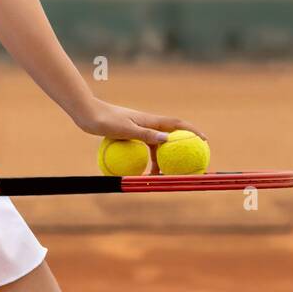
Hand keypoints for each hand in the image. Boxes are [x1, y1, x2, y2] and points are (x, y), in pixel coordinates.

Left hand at [74, 98, 205, 172]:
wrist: (87, 114)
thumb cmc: (105, 120)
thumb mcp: (125, 129)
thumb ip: (145, 134)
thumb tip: (167, 139)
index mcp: (150, 121)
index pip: (177, 125)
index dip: (193, 131)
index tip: (204, 140)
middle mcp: (147, 125)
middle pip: (169, 139)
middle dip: (180, 151)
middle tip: (186, 166)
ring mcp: (139, 130)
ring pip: (156, 147)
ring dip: (160, 161)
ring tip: (159, 177)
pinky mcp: (130, 135)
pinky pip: (143, 150)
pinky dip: (146, 161)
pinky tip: (142, 173)